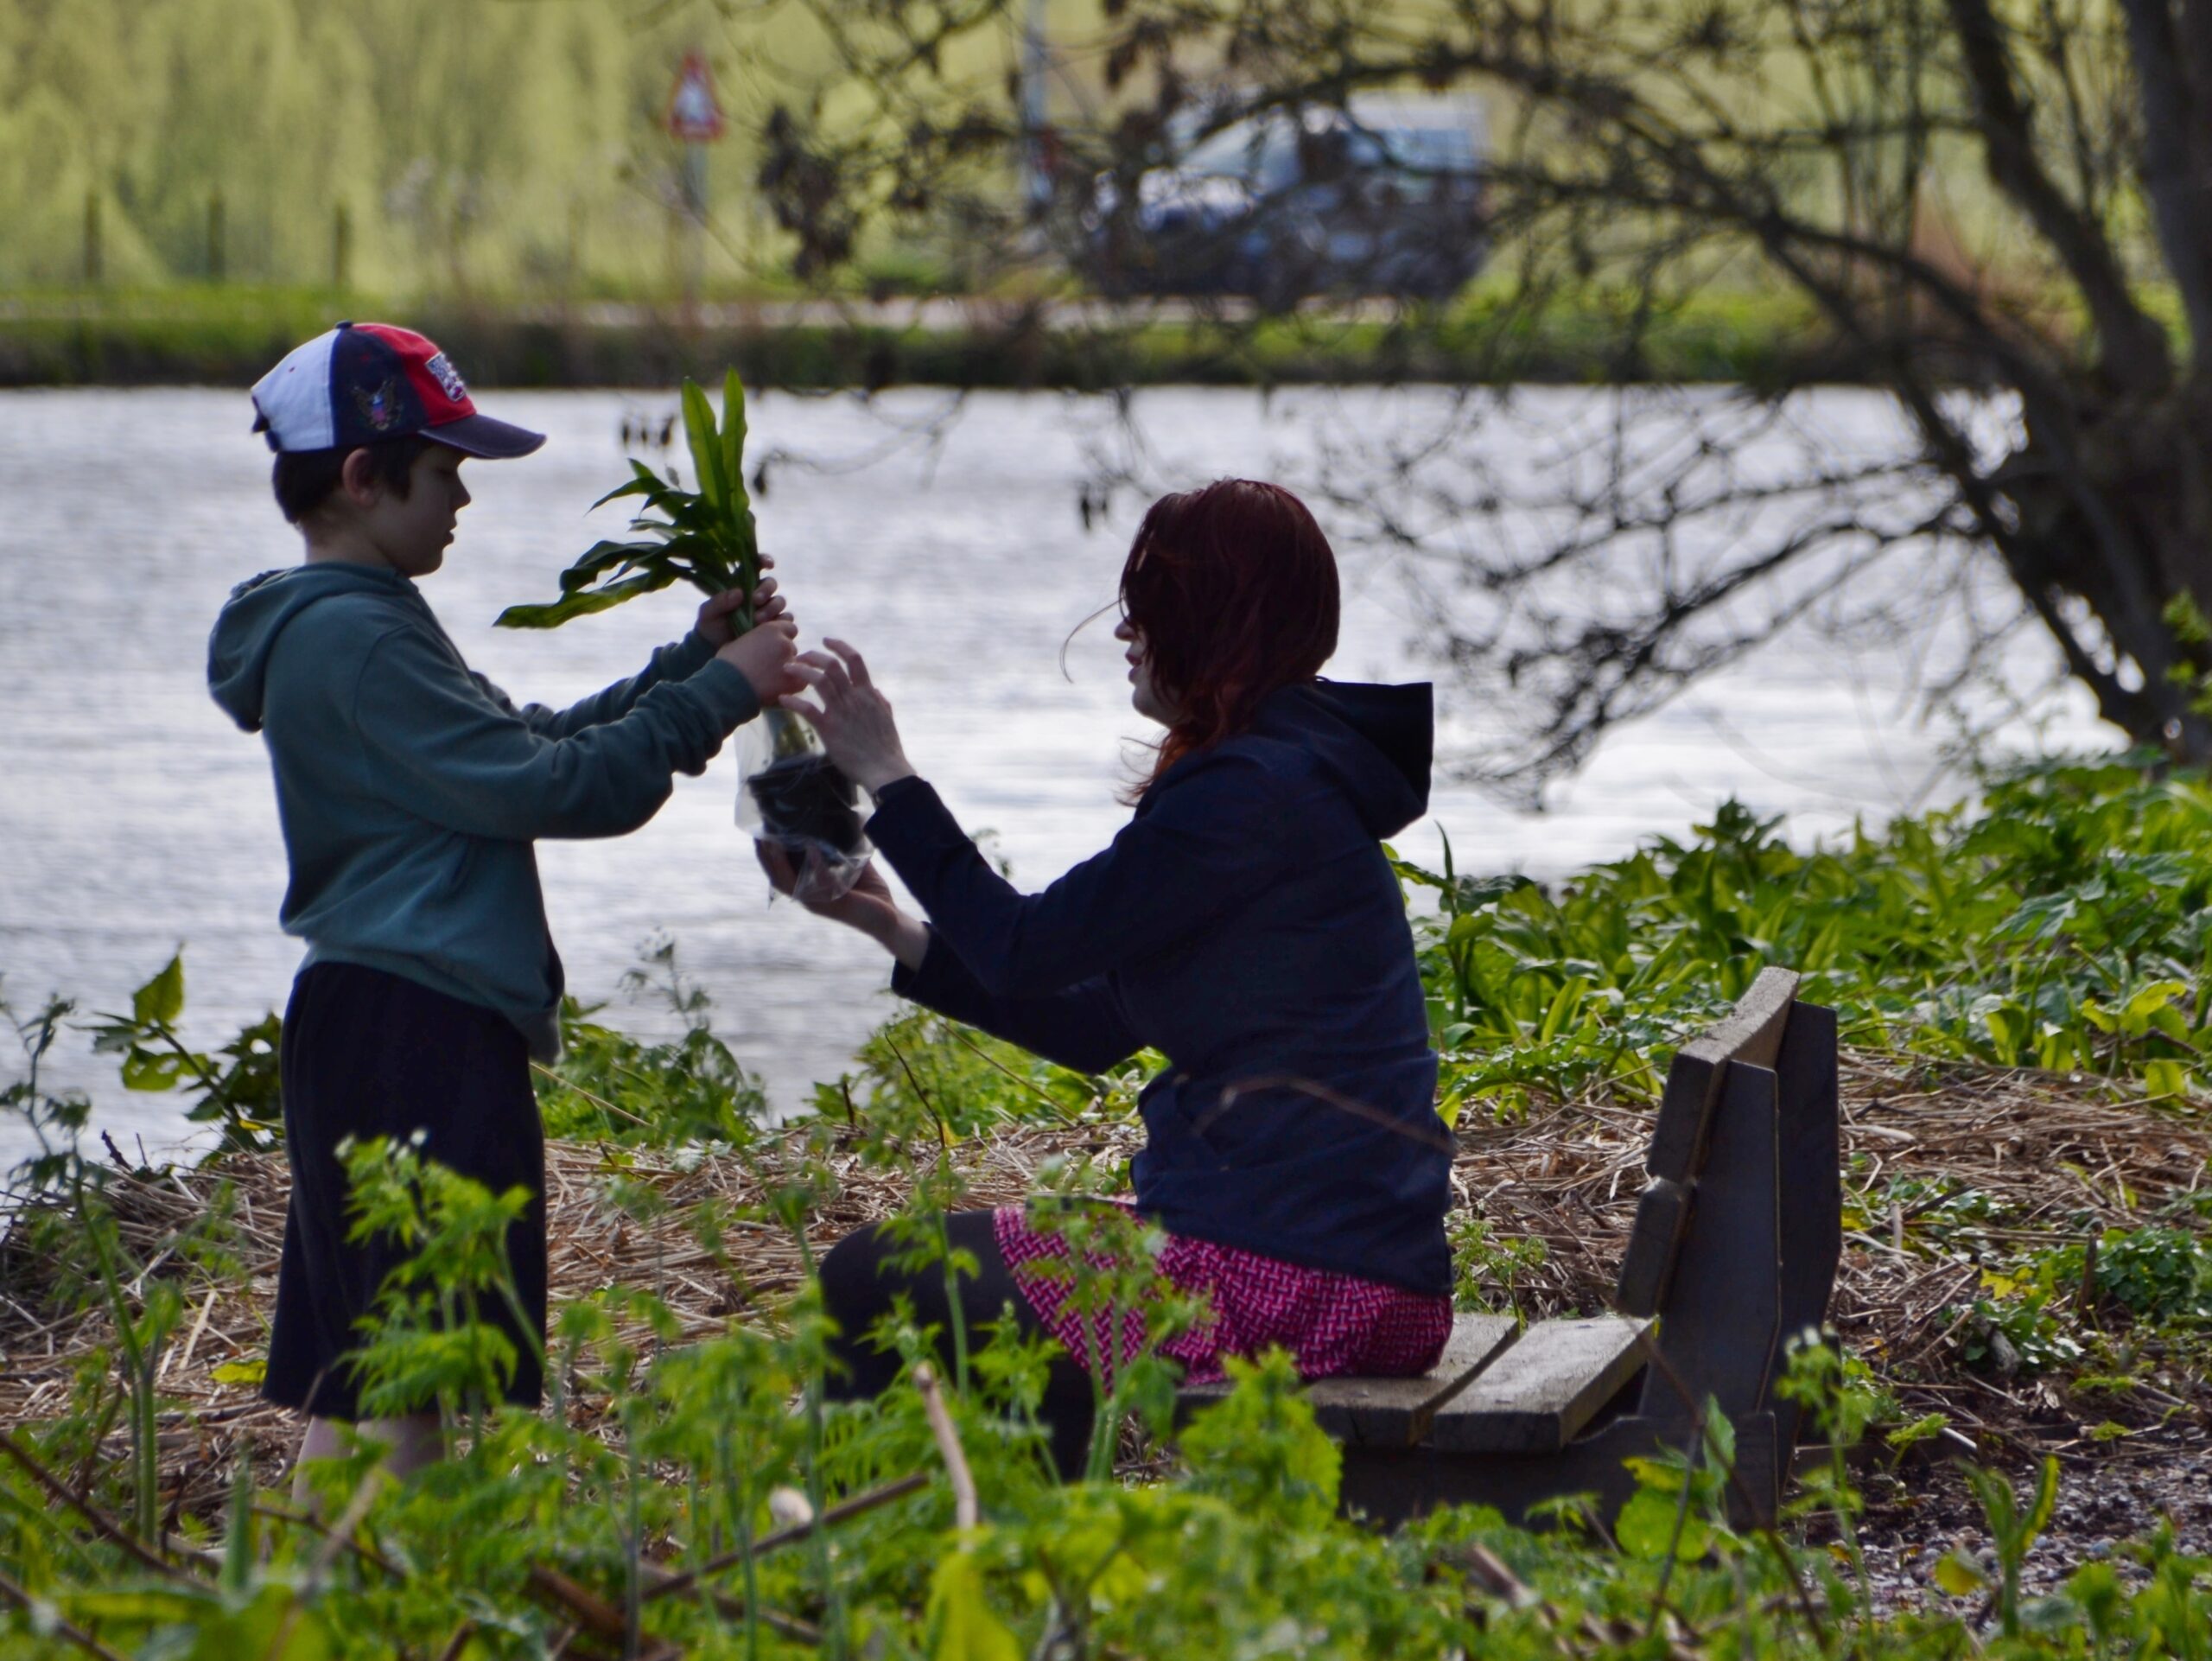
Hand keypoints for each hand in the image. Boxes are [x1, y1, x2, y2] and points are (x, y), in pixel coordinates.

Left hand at [694, 555, 780, 646]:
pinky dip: (781, 623)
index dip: (764, 560)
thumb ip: (719, 601)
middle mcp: (758, 595)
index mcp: (742, 584)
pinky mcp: (775, 627)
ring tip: (757, 620)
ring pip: (780, 602)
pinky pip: (786, 621)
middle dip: (766, 590)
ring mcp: (768, 610)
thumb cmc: (711, 626)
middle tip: (755, 600)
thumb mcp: (708, 612)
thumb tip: (739, 593)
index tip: (768, 565)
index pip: (756, 566)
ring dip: (772, 608)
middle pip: (771, 584)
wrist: (716, 650)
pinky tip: (769, 629)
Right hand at [717, 614, 803, 704]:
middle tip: (769, 666)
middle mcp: (785, 643)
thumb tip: (756, 643)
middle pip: (792, 647)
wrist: (729, 687)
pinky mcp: (795, 682)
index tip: (773, 647)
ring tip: (771, 679)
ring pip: (796, 665)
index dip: (782, 637)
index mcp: (771, 629)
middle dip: (784, 655)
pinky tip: (778, 688)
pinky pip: (799, 682)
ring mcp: (791, 662)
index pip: (789, 628)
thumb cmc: (728, 664)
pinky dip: (791, 685)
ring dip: (788, 670)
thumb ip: (754, 639)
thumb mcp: (738, 641)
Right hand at [755, 843, 929, 967]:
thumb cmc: (870, 893)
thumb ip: (841, 849)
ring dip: (778, 861)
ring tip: (773, 840)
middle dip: (765, 857)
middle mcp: (809, 898)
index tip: (759, 834)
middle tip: (758, 835)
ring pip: (789, 882)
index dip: (766, 857)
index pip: (778, 874)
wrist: (890, 919)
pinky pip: (820, 881)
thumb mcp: (851, 866)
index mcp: (808, 890)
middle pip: (776, 878)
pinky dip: (815, 863)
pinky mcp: (835, 903)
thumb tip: (838, 820)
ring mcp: (820, 902)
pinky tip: (811, 847)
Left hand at [780, 639, 915, 794]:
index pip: (855, 660)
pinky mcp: (829, 728)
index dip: (839, 646)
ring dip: (800, 671)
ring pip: (818, 681)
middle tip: (800, 656)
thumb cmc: (886, 748)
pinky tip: (783, 698)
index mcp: (868, 694)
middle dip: (813, 656)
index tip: (826, 640)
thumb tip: (874, 690)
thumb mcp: (887, 719)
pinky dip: (793, 701)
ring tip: (787, 669)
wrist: (884, 770)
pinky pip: (807, 709)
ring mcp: (841, 712)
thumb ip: (880, 702)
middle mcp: (854, 698)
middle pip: (831, 665)